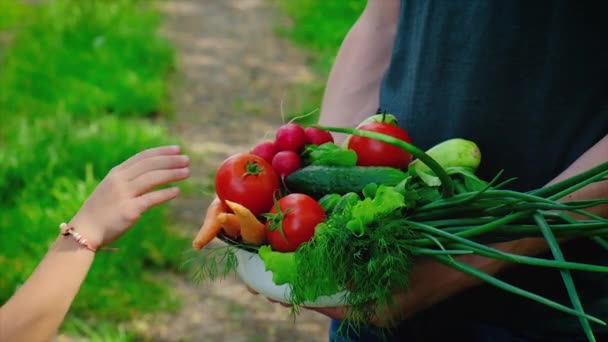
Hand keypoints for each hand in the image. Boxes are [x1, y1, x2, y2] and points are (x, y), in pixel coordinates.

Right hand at [69, 145, 189, 247]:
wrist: (84, 231)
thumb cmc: (100, 211)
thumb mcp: (111, 188)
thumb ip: (128, 180)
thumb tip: (150, 173)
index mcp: (116, 173)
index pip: (142, 157)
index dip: (161, 152)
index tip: (177, 149)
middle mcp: (120, 181)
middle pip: (150, 165)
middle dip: (171, 160)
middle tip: (187, 159)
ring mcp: (124, 195)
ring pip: (153, 179)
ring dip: (173, 173)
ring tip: (187, 172)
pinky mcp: (129, 210)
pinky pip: (152, 199)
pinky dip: (166, 193)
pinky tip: (177, 191)